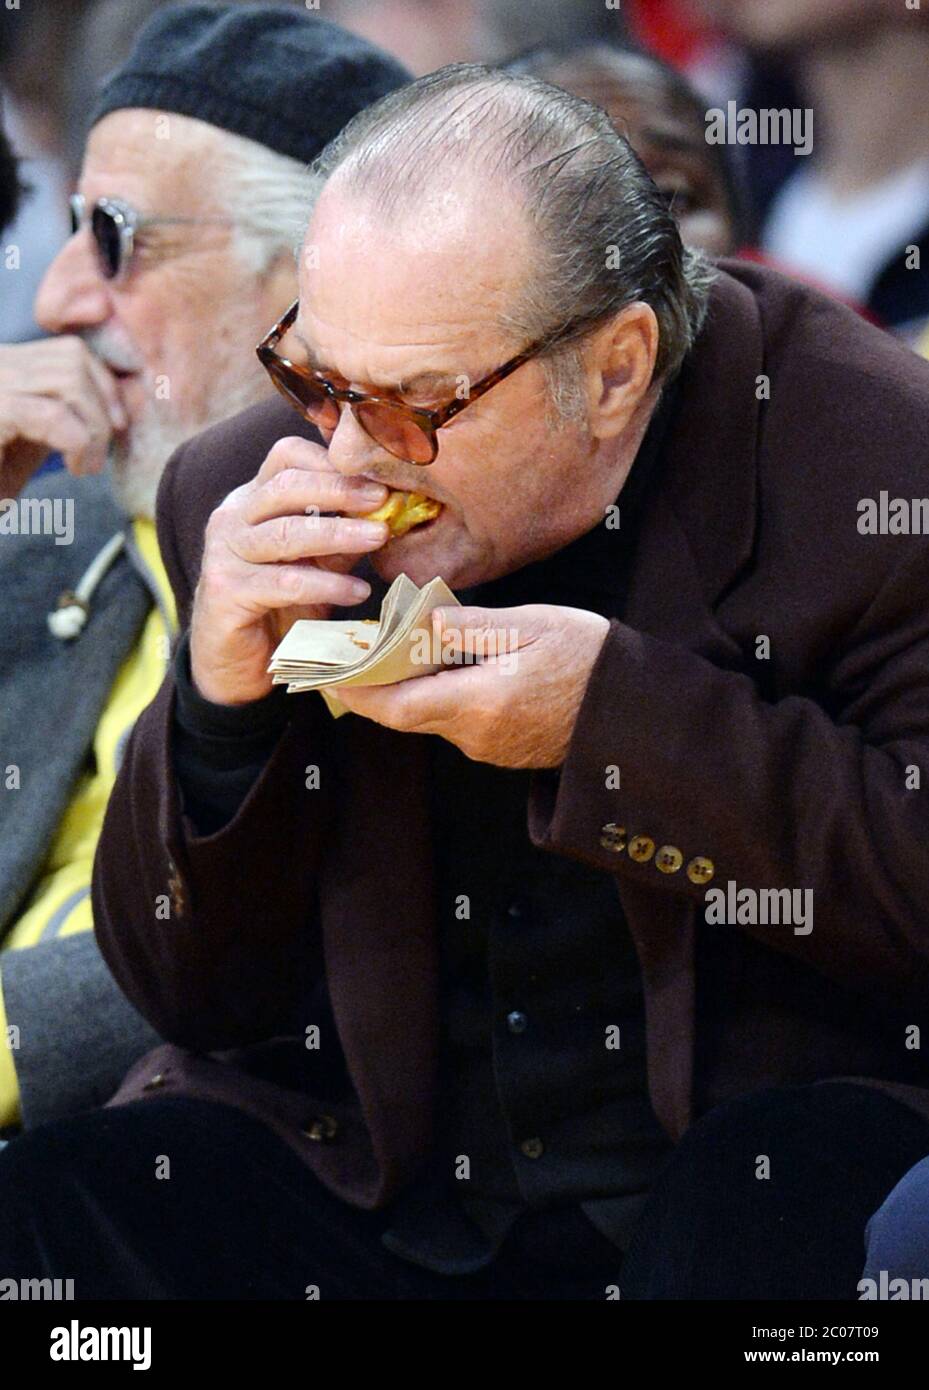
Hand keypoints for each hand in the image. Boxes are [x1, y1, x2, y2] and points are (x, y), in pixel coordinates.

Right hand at [0, 337, 127, 496]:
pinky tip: (74, 466)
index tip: (116, 427)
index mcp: (7, 364)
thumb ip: (69, 411)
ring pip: (69, 380)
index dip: (105, 386)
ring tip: (85, 465)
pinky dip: (77, 441)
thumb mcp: (39, 435)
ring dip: (93, 428)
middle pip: (74, 359)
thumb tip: (115, 404)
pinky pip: (52, 415)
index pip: (70, 351)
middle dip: (103, 408)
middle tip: (98, 455)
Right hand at [190, 435, 389, 704]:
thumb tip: (393, 509)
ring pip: (285, 533)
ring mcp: (224, 554)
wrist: (239, 661)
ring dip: (338, 534)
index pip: (286, 456)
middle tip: (383, 499)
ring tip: (379, 537)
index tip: (376, 475)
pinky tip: (358, 592)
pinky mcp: (226, 592)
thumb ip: (343, 533)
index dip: (331, 460)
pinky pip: (284, 583)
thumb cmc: (281, 604)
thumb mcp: (317, 561)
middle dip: (340, 489)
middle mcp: (232, 518)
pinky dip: (326, 585)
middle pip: (286, 486)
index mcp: (253, 500)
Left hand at [331, 603, 610, 768]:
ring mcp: (490, 747)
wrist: (636, 708)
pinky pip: (458, 722)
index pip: (397, 705)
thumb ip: (471, 626)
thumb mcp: (531, 625)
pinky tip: (442, 668)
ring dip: (409, 690)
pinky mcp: (504, 749)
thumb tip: (422, 622)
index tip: (327, 675)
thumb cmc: (589, 657)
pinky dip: (439, 696)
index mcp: (479, 702)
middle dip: (373, 690)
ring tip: (390, 653)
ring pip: (433, 717)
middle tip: (345, 661)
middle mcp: (477, 734)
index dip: (358, 692)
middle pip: (407, 715)